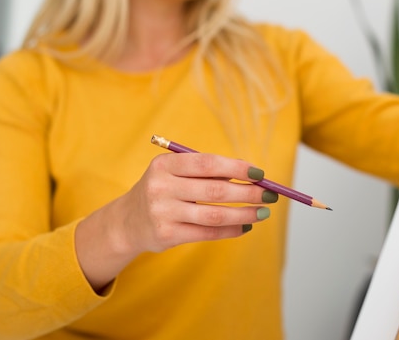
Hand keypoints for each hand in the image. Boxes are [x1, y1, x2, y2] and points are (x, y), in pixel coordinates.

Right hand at [117, 152, 273, 253]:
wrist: (128, 222)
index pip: (208, 164)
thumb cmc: (164, 190)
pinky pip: (207, 233)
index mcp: (165, 165)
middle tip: (270, 195)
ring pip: (214, 215)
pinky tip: (245, 226)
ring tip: (263, 212)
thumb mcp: (176, 174)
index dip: (237, 168)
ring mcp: (162, 213)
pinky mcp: (167, 235)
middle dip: (248, 192)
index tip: (260, 173)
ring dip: (244, 214)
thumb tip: (252, 175)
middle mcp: (161, 187)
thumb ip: (208, 172)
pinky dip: (231, 230)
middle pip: (215, 190)